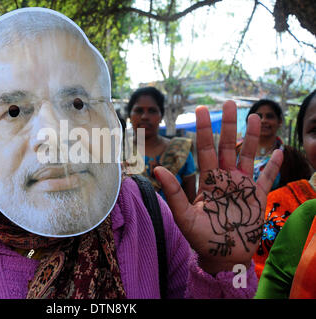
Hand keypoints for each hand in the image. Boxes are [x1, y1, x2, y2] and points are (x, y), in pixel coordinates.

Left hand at [154, 101, 282, 273]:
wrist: (222, 256)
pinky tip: (278, 151)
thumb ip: (174, 193)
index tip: (201, 110)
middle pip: (226, 146)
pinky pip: (267, 177)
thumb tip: (158, 168)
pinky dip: (273, 165)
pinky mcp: (258, 197)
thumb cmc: (200, 238)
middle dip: (227, 125)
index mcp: (208, 180)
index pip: (205, 149)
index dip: (204, 130)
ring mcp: (243, 185)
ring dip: (250, 137)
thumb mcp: (184, 216)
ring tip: (253, 116)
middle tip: (228, 103)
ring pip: (247, 155)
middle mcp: (225, 178)